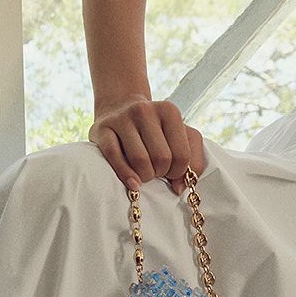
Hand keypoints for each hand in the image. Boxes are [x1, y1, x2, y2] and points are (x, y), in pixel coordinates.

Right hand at [89, 95, 205, 195]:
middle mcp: (145, 111)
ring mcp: (122, 118)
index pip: (182, 154)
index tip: (171, 171)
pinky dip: (126, 175)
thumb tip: (180, 188)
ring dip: (145, 176)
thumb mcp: (182, 137)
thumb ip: (193, 160)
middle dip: (161, 173)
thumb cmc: (156, 130)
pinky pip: (115, 157)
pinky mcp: (102, 129)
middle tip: (156, 171)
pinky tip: (133, 183)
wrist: (121, 108)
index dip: (178, 171)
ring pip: (140, 160)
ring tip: (145, 173)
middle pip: (161, 159)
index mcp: (169, 111)